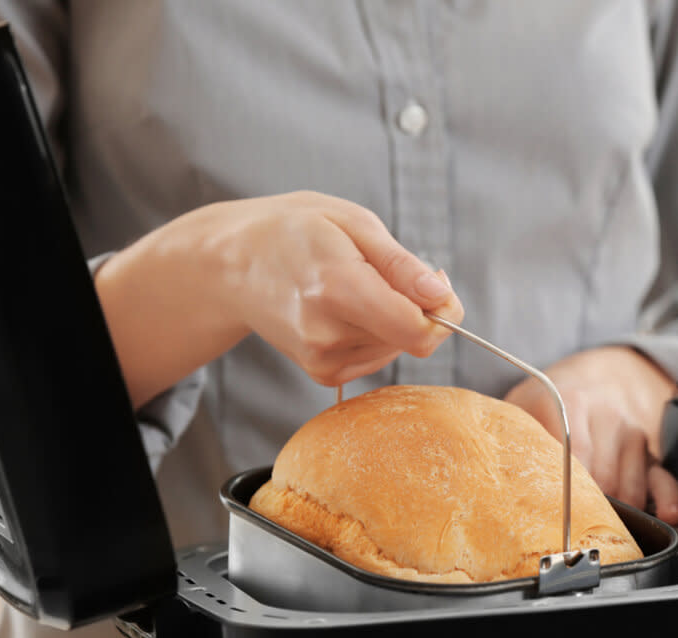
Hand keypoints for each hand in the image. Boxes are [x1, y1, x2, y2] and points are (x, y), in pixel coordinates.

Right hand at [97, 191, 462, 405]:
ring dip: (393, 319)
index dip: (445, 312)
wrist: (232, 263)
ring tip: (353, 284)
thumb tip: (441, 296)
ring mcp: (322, 359)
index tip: (437, 284)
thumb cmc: (294, 231)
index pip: (419, 331)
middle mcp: (328, 334)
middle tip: (382, 269)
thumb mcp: (353, 223)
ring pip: (397, 348)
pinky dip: (375, 333)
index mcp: (338, 289)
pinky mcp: (322, 373)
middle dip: (418, 307)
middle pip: (413, 339)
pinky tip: (345, 308)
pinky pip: (377, 358)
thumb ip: (402, 266)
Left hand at [504, 347, 677, 524]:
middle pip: (599, 479)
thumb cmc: (552, 399)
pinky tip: (665, 515)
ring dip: (614, 514)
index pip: (570, 456)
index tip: (549, 520)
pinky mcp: (651, 452)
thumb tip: (478, 466)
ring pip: (628, 486)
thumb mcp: (522, 403)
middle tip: (562, 536)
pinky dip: (668, 498)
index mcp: (570, 403)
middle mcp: (607, 417)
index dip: (561, 493)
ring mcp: (632, 435)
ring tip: (593, 534)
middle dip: (583, 511)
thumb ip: (506, 432)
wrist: (600, 373)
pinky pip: (664, 477)